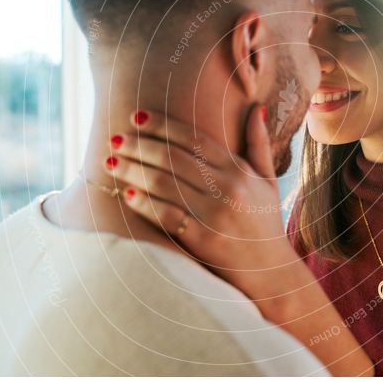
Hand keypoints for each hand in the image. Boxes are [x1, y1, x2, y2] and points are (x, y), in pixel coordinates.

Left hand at [104, 107, 299, 311]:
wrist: (273, 273)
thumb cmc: (265, 224)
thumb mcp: (268, 180)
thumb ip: (259, 143)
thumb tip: (256, 108)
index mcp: (238, 169)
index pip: (193, 138)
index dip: (161, 125)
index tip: (136, 117)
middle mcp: (227, 188)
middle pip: (173, 157)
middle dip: (138, 145)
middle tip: (114, 139)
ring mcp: (215, 214)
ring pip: (164, 183)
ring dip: (132, 170)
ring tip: (109, 162)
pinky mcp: (204, 240)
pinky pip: (168, 216)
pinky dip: (145, 204)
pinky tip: (127, 195)